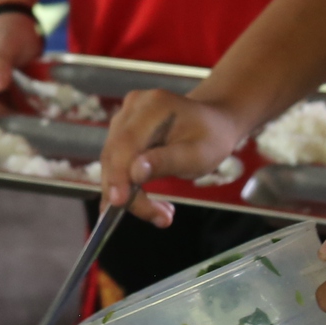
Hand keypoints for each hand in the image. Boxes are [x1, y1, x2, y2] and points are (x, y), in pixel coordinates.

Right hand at [98, 89, 248, 226]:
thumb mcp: (198, 155)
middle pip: (114, 154)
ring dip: (127, 192)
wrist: (213, 122)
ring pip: (111, 161)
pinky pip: (115, 160)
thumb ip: (166, 162)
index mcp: (155, 106)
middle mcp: (134, 106)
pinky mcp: (121, 128)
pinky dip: (126, 184)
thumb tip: (134, 173)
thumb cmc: (210, 138)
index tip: (120, 203)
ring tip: (159, 213)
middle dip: (126, 192)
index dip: (119, 174)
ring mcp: (125, 115)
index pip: (126, 143)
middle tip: (157, 218)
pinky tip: (144, 200)